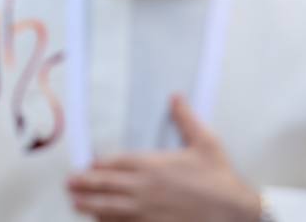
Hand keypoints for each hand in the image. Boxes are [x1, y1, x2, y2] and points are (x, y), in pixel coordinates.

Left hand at [67, 96, 259, 221]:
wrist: (237, 213)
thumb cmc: (220, 179)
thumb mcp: (206, 143)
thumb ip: (186, 118)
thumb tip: (175, 95)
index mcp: (152, 165)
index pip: (114, 163)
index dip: (97, 165)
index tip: (87, 165)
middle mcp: (143, 188)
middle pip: (104, 185)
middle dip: (84, 184)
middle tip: (68, 183)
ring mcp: (146, 212)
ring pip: (108, 208)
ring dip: (89, 205)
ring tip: (75, 203)